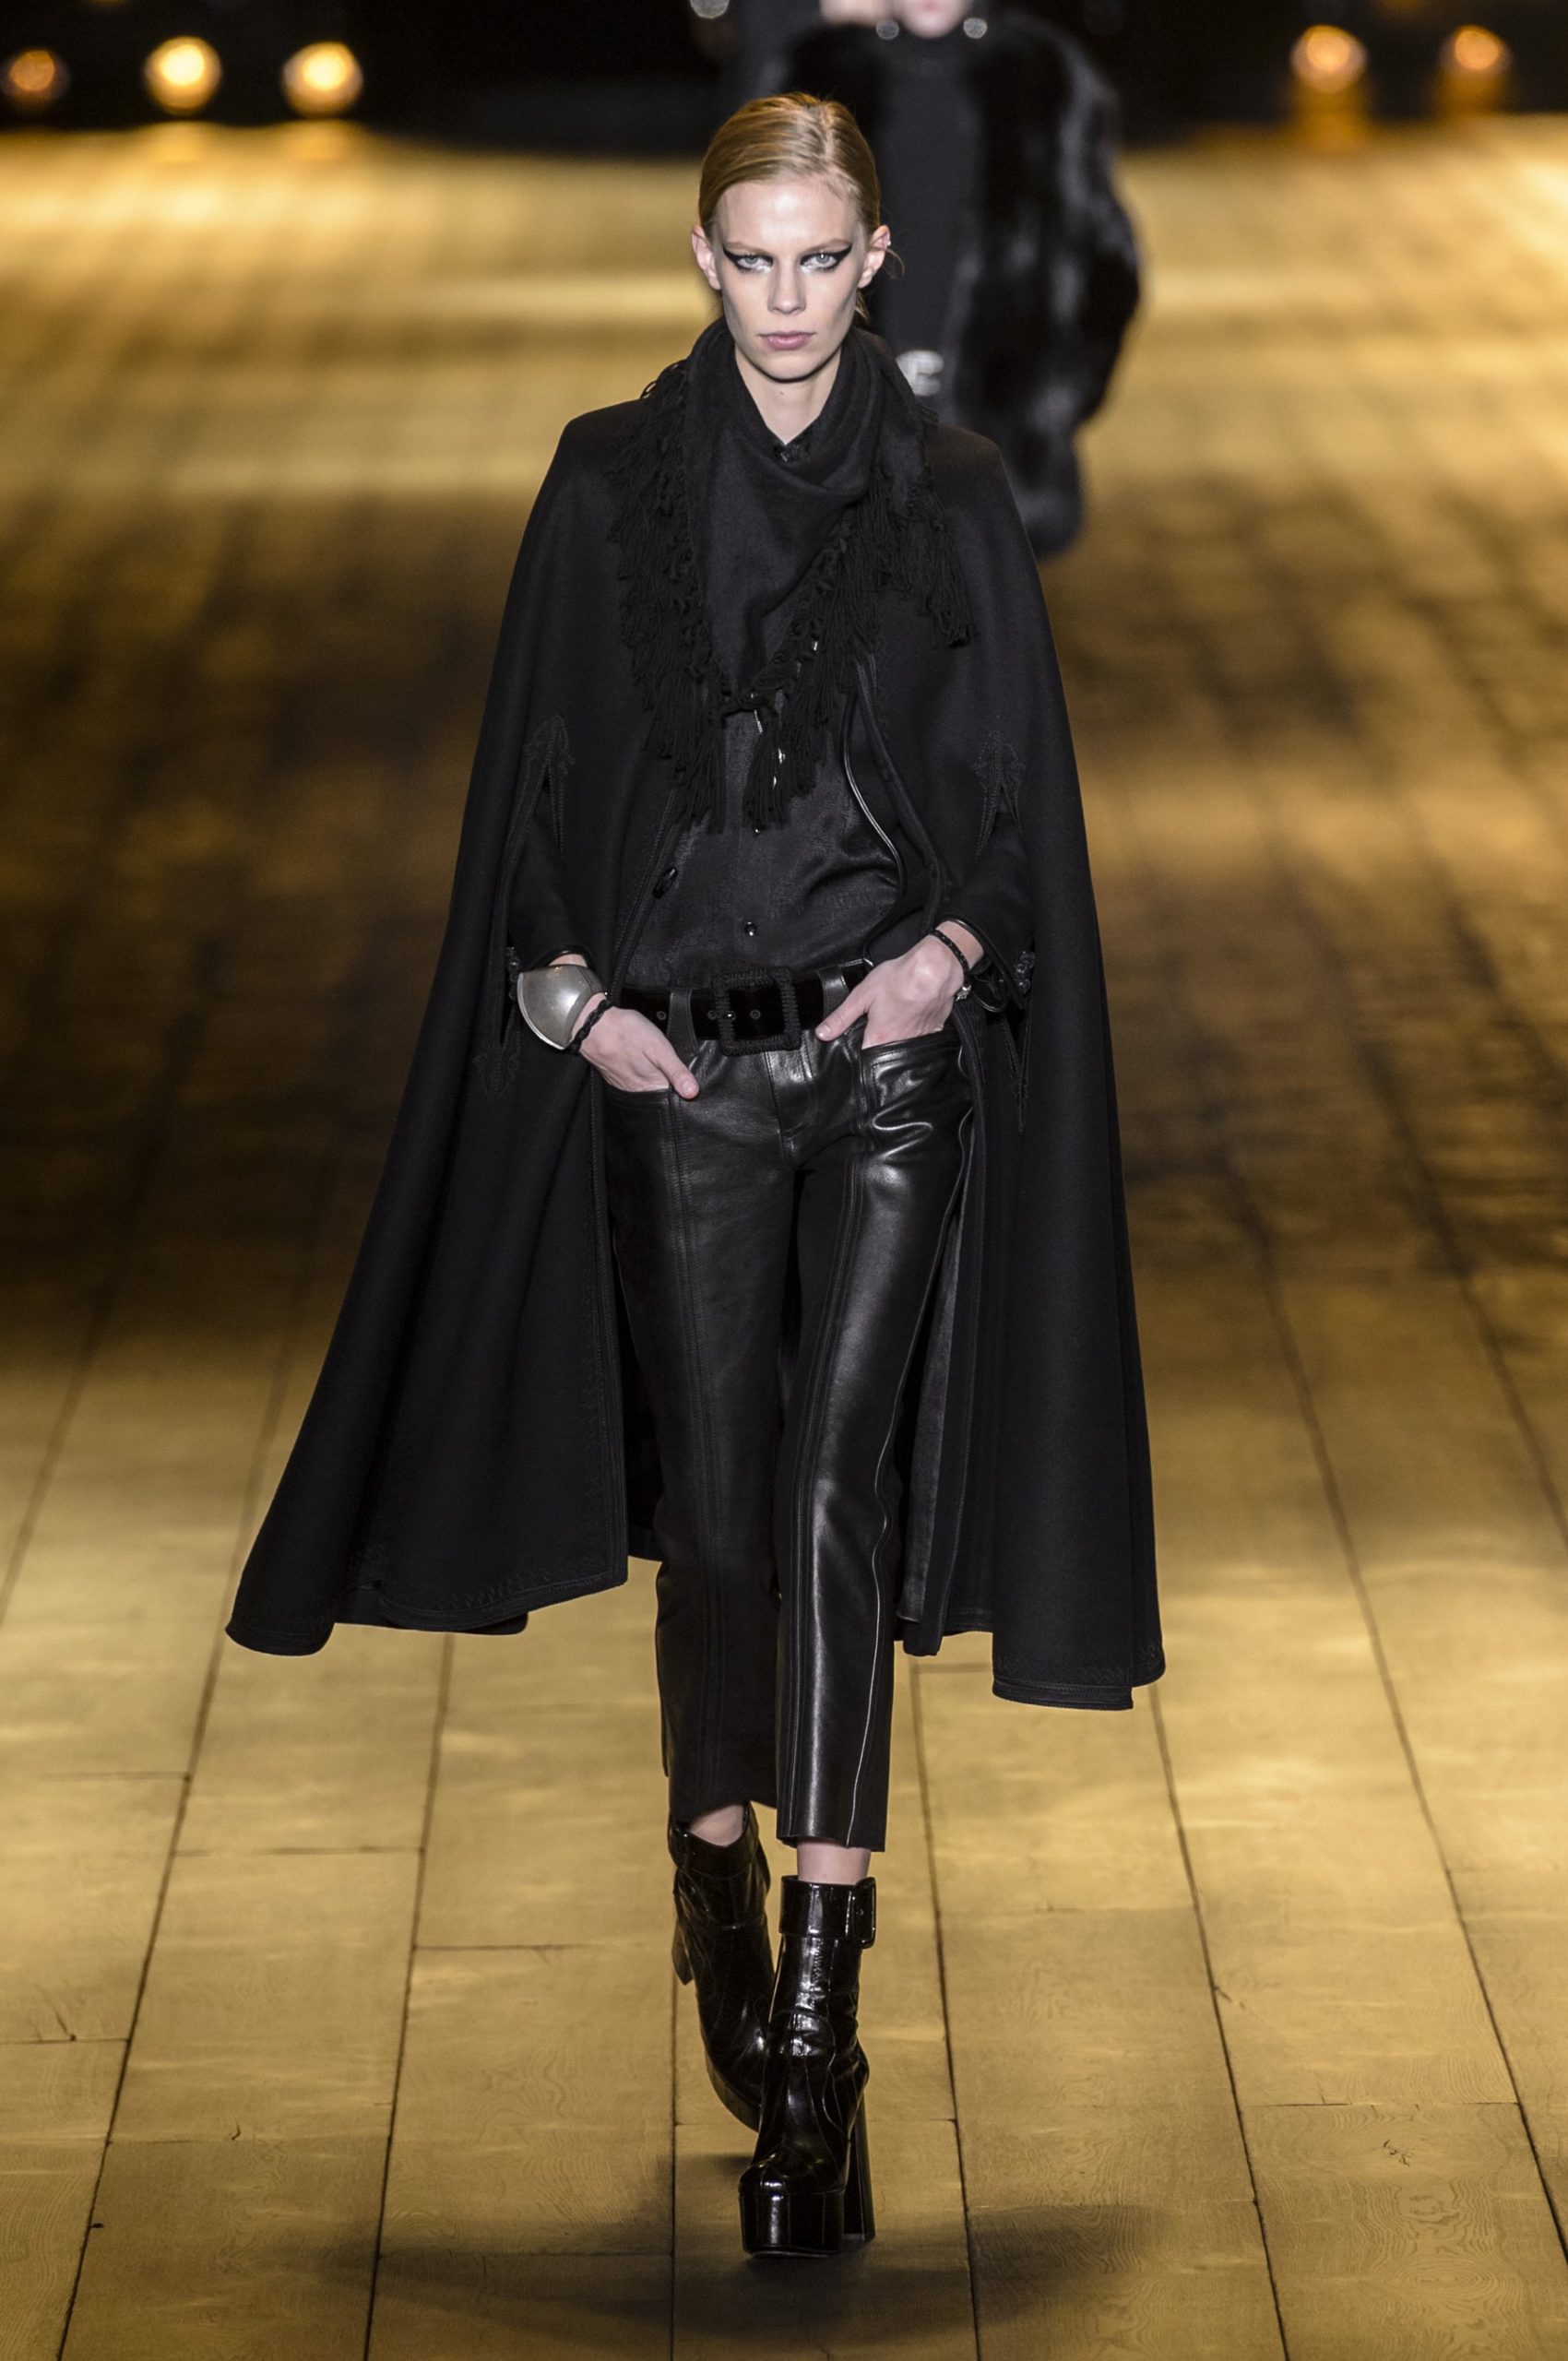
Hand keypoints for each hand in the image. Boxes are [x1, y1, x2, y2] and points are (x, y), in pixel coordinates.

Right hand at [549, 957, 698, 1095]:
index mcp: (651, 1087)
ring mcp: (626, 1086)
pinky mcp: (618, 1079)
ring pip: (649, 1089)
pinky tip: (643, 1063)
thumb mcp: (658, 1047)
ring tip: (659, 1064)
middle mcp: (638, 1091)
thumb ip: (676, 1071)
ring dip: (658, 1080)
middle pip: (662, 1095)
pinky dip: (643, 1076)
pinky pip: (636, 1083)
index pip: (675, 1099)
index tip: (689, 1081)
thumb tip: (692, 1092)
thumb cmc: (625, 1033)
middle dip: (672, 1086)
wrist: (592, 1025)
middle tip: (672, 1067)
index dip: (685, 1090)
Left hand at [813, 924, 978, 1047]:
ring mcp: (920, 1039)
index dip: (858, 1054)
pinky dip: (916, 1033)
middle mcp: (900, 1043)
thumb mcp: (862, 995)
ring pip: (904, 1048)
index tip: (855, 1048)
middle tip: (878, 1028)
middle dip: (878, 1048)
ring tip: (896, 1022)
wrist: (935, 970)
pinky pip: (922, 1039)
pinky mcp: (935, 1031)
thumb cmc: (900, 978)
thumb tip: (823, 1034)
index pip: (864, 1058)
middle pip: (885, 1055)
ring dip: (897, 1040)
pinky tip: (913, 1019)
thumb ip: (841, 1017)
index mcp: (880, 1037)